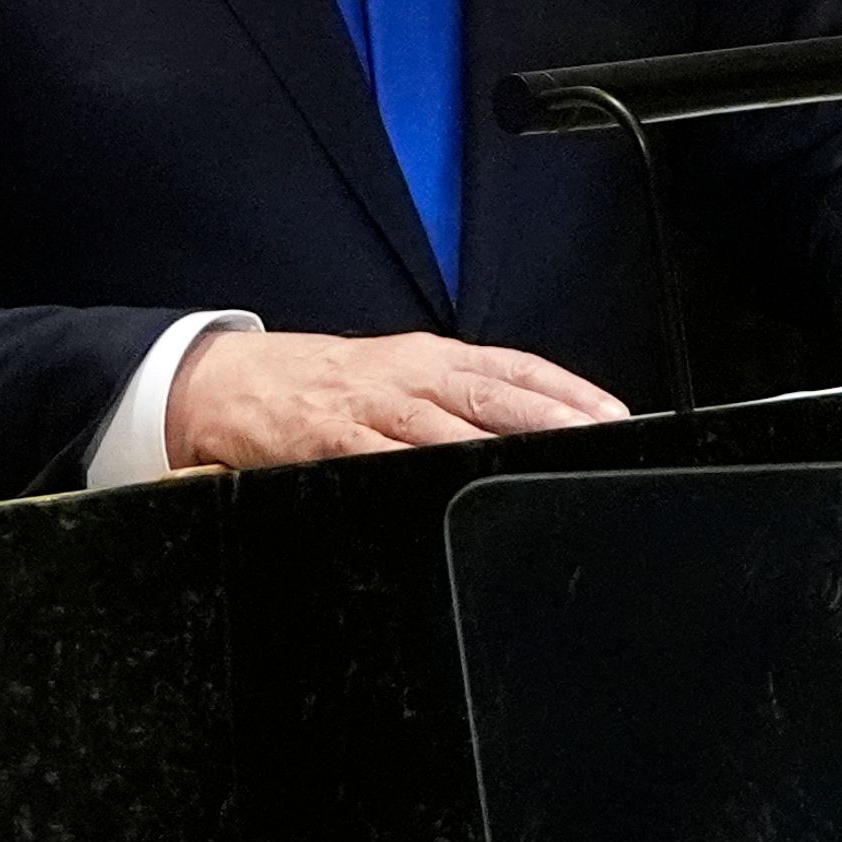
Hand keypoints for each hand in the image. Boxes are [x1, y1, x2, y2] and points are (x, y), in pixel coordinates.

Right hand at [164, 327, 628, 469]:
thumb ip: (450, 401)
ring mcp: (373, 407)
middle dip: (554, 417)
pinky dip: (424, 470)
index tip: (613, 412)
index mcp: (428, 357)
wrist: (228, 382)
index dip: (566, 388)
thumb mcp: (393, 376)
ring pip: (452, 425)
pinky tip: (458, 484)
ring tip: (552, 462)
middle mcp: (409, 374)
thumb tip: (520, 429)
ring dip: (504, 445)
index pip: (513, 366)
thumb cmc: (319, 385)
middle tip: (602, 435)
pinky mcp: (335, 440)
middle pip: (495, 394)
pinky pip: (388, 458)